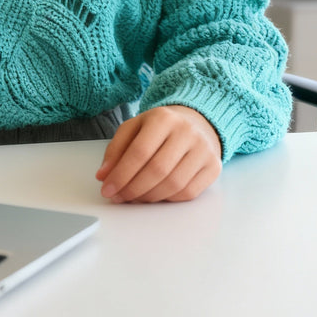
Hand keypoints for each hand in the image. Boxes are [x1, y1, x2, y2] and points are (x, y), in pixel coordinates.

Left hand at [96, 105, 221, 203]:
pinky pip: (188, 193)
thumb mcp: (134, 128)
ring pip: (173, 185)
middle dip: (133, 189)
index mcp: (163, 118)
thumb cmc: (160, 128)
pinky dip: (167, 199)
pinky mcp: (213, 167)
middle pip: (157, 170)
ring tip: (134, 197)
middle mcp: (186, 132)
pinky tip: (155, 195)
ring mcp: (203, 150)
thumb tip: (103, 175)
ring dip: (148, 197)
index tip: (107, 189)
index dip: (121, 174)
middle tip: (119, 197)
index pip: (139, 151)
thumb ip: (116, 149)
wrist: (196, 123)